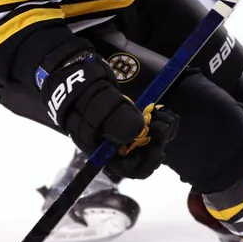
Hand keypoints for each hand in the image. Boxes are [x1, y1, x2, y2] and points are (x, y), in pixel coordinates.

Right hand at [39, 51, 177, 179]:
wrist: (76, 72)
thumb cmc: (82, 93)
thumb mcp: (96, 105)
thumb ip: (115, 118)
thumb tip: (138, 131)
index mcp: (104, 151)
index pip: (129, 169)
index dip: (145, 163)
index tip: (157, 148)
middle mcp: (116, 146)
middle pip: (143, 156)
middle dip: (157, 143)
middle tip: (163, 125)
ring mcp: (125, 132)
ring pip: (151, 141)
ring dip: (162, 131)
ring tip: (165, 115)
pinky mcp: (132, 118)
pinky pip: (152, 127)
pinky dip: (161, 120)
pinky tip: (163, 111)